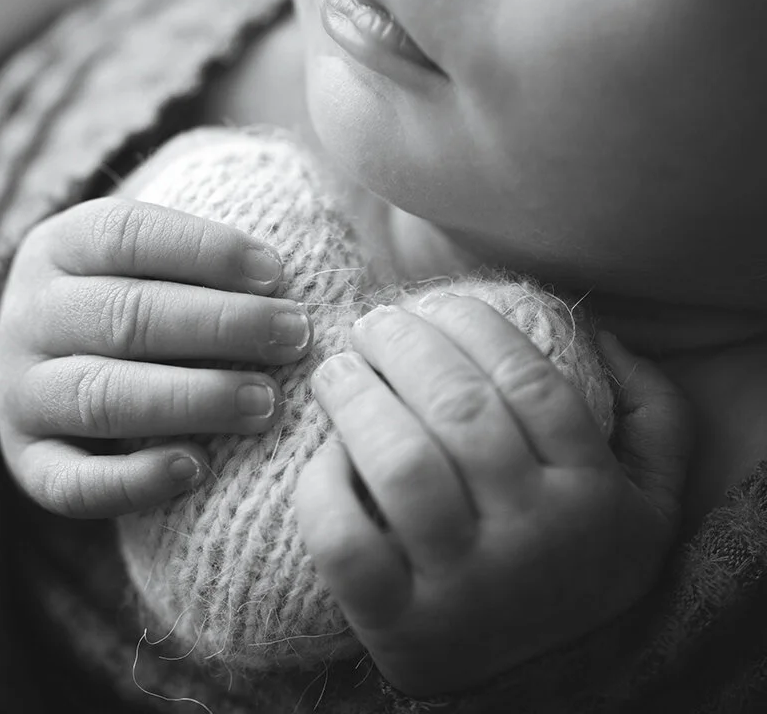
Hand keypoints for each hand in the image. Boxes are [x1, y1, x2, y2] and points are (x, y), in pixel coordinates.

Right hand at [0, 197, 313, 517]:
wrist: (49, 363)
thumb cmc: (134, 302)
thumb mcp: (147, 260)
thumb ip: (200, 260)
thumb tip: (286, 277)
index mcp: (58, 247)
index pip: (127, 236)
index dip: (207, 252)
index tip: (277, 272)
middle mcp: (29, 316)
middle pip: (123, 316)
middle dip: (220, 326)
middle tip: (293, 339)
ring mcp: (21, 393)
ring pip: (101, 396)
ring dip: (192, 398)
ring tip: (266, 404)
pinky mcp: (29, 462)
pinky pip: (72, 483)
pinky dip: (134, 481)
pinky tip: (196, 469)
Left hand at [294, 296, 691, 696]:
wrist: (540, 686)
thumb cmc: (576, 564)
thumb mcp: (650, 500)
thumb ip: (656, 416)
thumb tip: (604, 333)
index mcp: (592, 494)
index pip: (529, 380)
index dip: (471, 324)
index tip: (432, 303)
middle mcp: (533, 539)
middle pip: (459, 410)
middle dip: (403, 345)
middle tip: (372, 324)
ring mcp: (464, 587)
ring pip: (401, 465)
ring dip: (357, 398)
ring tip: (338, 369)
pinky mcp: (398, 624)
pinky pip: (346, 543)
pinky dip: (323, 485)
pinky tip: (323, 452)